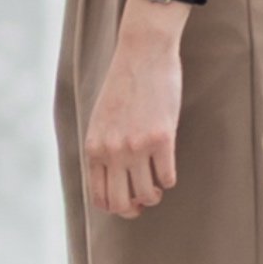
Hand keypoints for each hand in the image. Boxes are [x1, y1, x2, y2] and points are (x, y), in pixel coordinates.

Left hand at [83, 3, 184, 218]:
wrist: (142, 54)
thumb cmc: (123, 86)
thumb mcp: (101, 119)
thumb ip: (103, 148)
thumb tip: (113, 180)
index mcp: (94, 146)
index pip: (99, 196)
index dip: (114, 207)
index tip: (127, 201)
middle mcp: (112, 150)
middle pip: (121, 204)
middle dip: (134, 209)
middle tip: (144, 199)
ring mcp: (137, 146)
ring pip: (148, 195)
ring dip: (155, 193)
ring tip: (157, 183)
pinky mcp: (162, 138)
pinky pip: (168, 177)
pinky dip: (169, 178)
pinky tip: (167, 165)